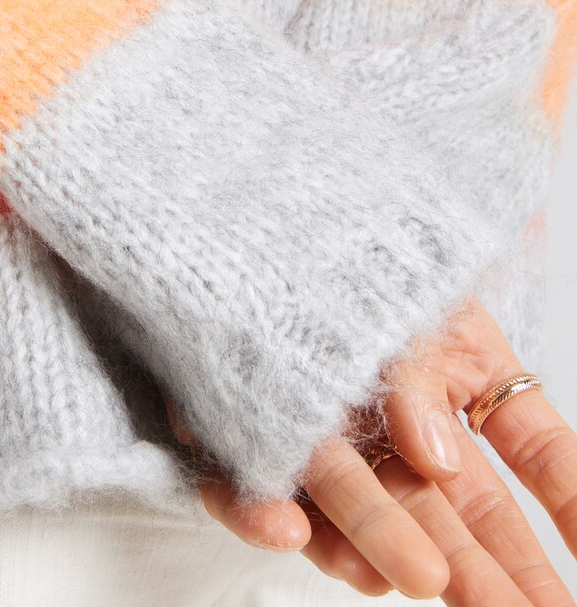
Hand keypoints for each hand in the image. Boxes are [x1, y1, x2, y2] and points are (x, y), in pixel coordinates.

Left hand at [166, 298, 576, 602]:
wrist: (265, 230)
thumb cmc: (358, 260)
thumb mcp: (410, 297)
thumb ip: (419, 374)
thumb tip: (436, 453)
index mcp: (467, 379)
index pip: (538, 454)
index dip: (572, 507)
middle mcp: (404, 425)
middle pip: (459, 509)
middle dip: (492, 570)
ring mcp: (337, 438)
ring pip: (365, 508)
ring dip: (387, 545)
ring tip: (419, 581)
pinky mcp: (257, 436)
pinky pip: (258, 483)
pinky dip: (264, 512)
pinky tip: (285, 531)